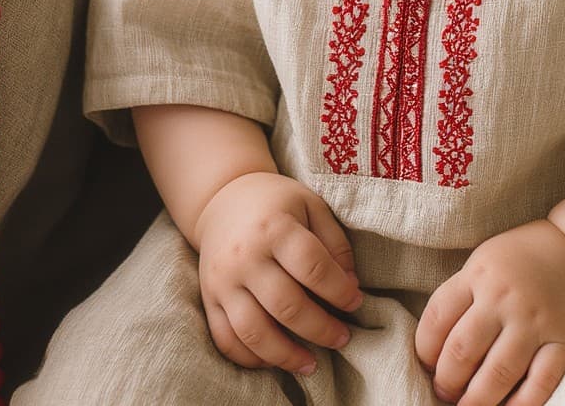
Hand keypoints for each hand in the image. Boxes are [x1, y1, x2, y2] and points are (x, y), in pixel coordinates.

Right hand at [192, 171, 364, 375]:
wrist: (221, 199)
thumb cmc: (275, 205)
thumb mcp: (311, 206)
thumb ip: (335, 243)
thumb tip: (350, 286)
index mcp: (274, 227)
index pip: (313, 268)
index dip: (339, 291)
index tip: (355, 302)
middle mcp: (245, 256)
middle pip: (286, 305)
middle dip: (321, 329)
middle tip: (342, 338)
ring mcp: (223, 281)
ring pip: (253, 331)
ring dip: (286, 355)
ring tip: (311, 364)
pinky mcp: (208, 298)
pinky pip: (226, 338)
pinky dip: (250, 358)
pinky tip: (274, 361)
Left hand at [415, 219, 564, 405]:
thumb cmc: (524, 259)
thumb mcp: (484, 262)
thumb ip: (462, 297)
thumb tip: (436, 351)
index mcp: (479, 275)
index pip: (437, 320)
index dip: (425, 351)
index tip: (428, 365)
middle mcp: (505, 298)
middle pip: (462, 352)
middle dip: (447, 382)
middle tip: (445, 393)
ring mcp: (536, 321)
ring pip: (497, 374)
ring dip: (476, 400)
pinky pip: (540, 383)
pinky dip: (519, 405)